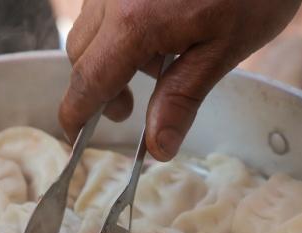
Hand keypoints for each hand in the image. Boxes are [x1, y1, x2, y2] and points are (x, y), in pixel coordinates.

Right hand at [59, 0, 301, 160]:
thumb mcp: (225, 48)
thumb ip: (182, 99)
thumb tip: (158, 148)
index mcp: (133, 22)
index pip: (87, 83)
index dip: (76, 118)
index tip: (77, 140)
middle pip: (80, 58)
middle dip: (98, 90)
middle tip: (131, 107)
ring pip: (90, 32)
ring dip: (110, 58)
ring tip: (159, 58)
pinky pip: (104, 8)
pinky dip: (120, 31)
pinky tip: (157, 28)